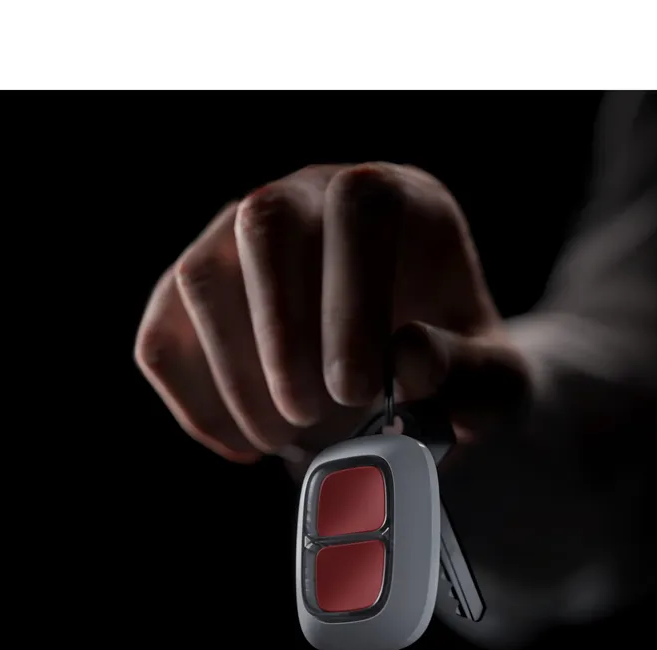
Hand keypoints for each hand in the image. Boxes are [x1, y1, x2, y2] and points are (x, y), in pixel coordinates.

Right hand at [135, 163, 529, 464]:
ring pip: (201, 278)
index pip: (361, 206)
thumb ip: (469, 373)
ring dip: (235, 376)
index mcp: (399, 201)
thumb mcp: (493, 382)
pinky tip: (246, 445)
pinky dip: (195, 404)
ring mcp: (243, 240)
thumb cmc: (456, 370)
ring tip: (286, 440)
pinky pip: (163, 337)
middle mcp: (311, 198)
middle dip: (281, 335)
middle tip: (309, 421)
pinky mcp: (201, 295)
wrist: (410, 375)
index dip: (351, 295)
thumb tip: (406, 358)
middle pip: (264, 222)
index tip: (357, 390)